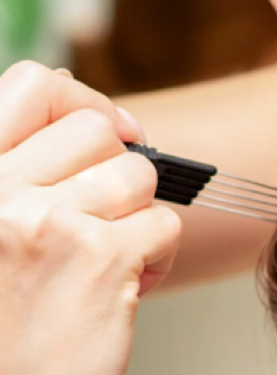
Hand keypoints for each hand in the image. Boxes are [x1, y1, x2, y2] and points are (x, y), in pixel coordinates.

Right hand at [0, 62, 181, 374]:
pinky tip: (124, 289)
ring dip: (137, 216)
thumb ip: (15, 182)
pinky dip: (157, 255)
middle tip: (103, 225)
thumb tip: (95, 129)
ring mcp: (47, 220)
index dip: (85, 102)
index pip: (33, 85)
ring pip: (138, 174)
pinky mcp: (100, 259)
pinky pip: (162, 223)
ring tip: (108, 263)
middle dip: (116, 176)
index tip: (114, 132)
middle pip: (99, 131)